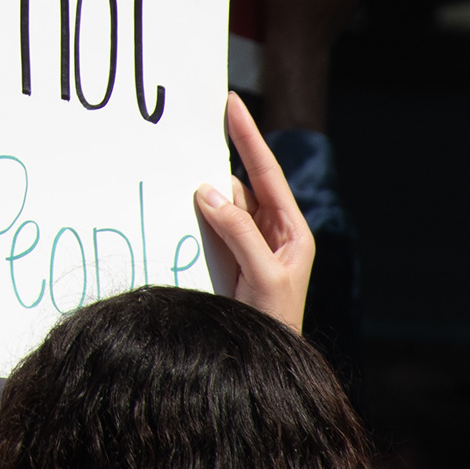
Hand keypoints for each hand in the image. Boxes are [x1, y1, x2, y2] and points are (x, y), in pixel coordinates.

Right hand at [195, 93, 316, 333]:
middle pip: (241, 185)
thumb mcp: (263, 274)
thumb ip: (238, 231)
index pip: (266, 173)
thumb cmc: (274, 322)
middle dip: (219, 164)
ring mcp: (247, 245)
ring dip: (202, 196)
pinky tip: (178, 210)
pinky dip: (194, 216)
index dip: (248, 137)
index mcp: (291, 230)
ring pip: (221, 205)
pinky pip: (208, 226)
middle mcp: (270, 232)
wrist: (262, 364)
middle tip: (192, 135)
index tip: (231, 104)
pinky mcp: (227, 258)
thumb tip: (209, 191)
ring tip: (179, 182)